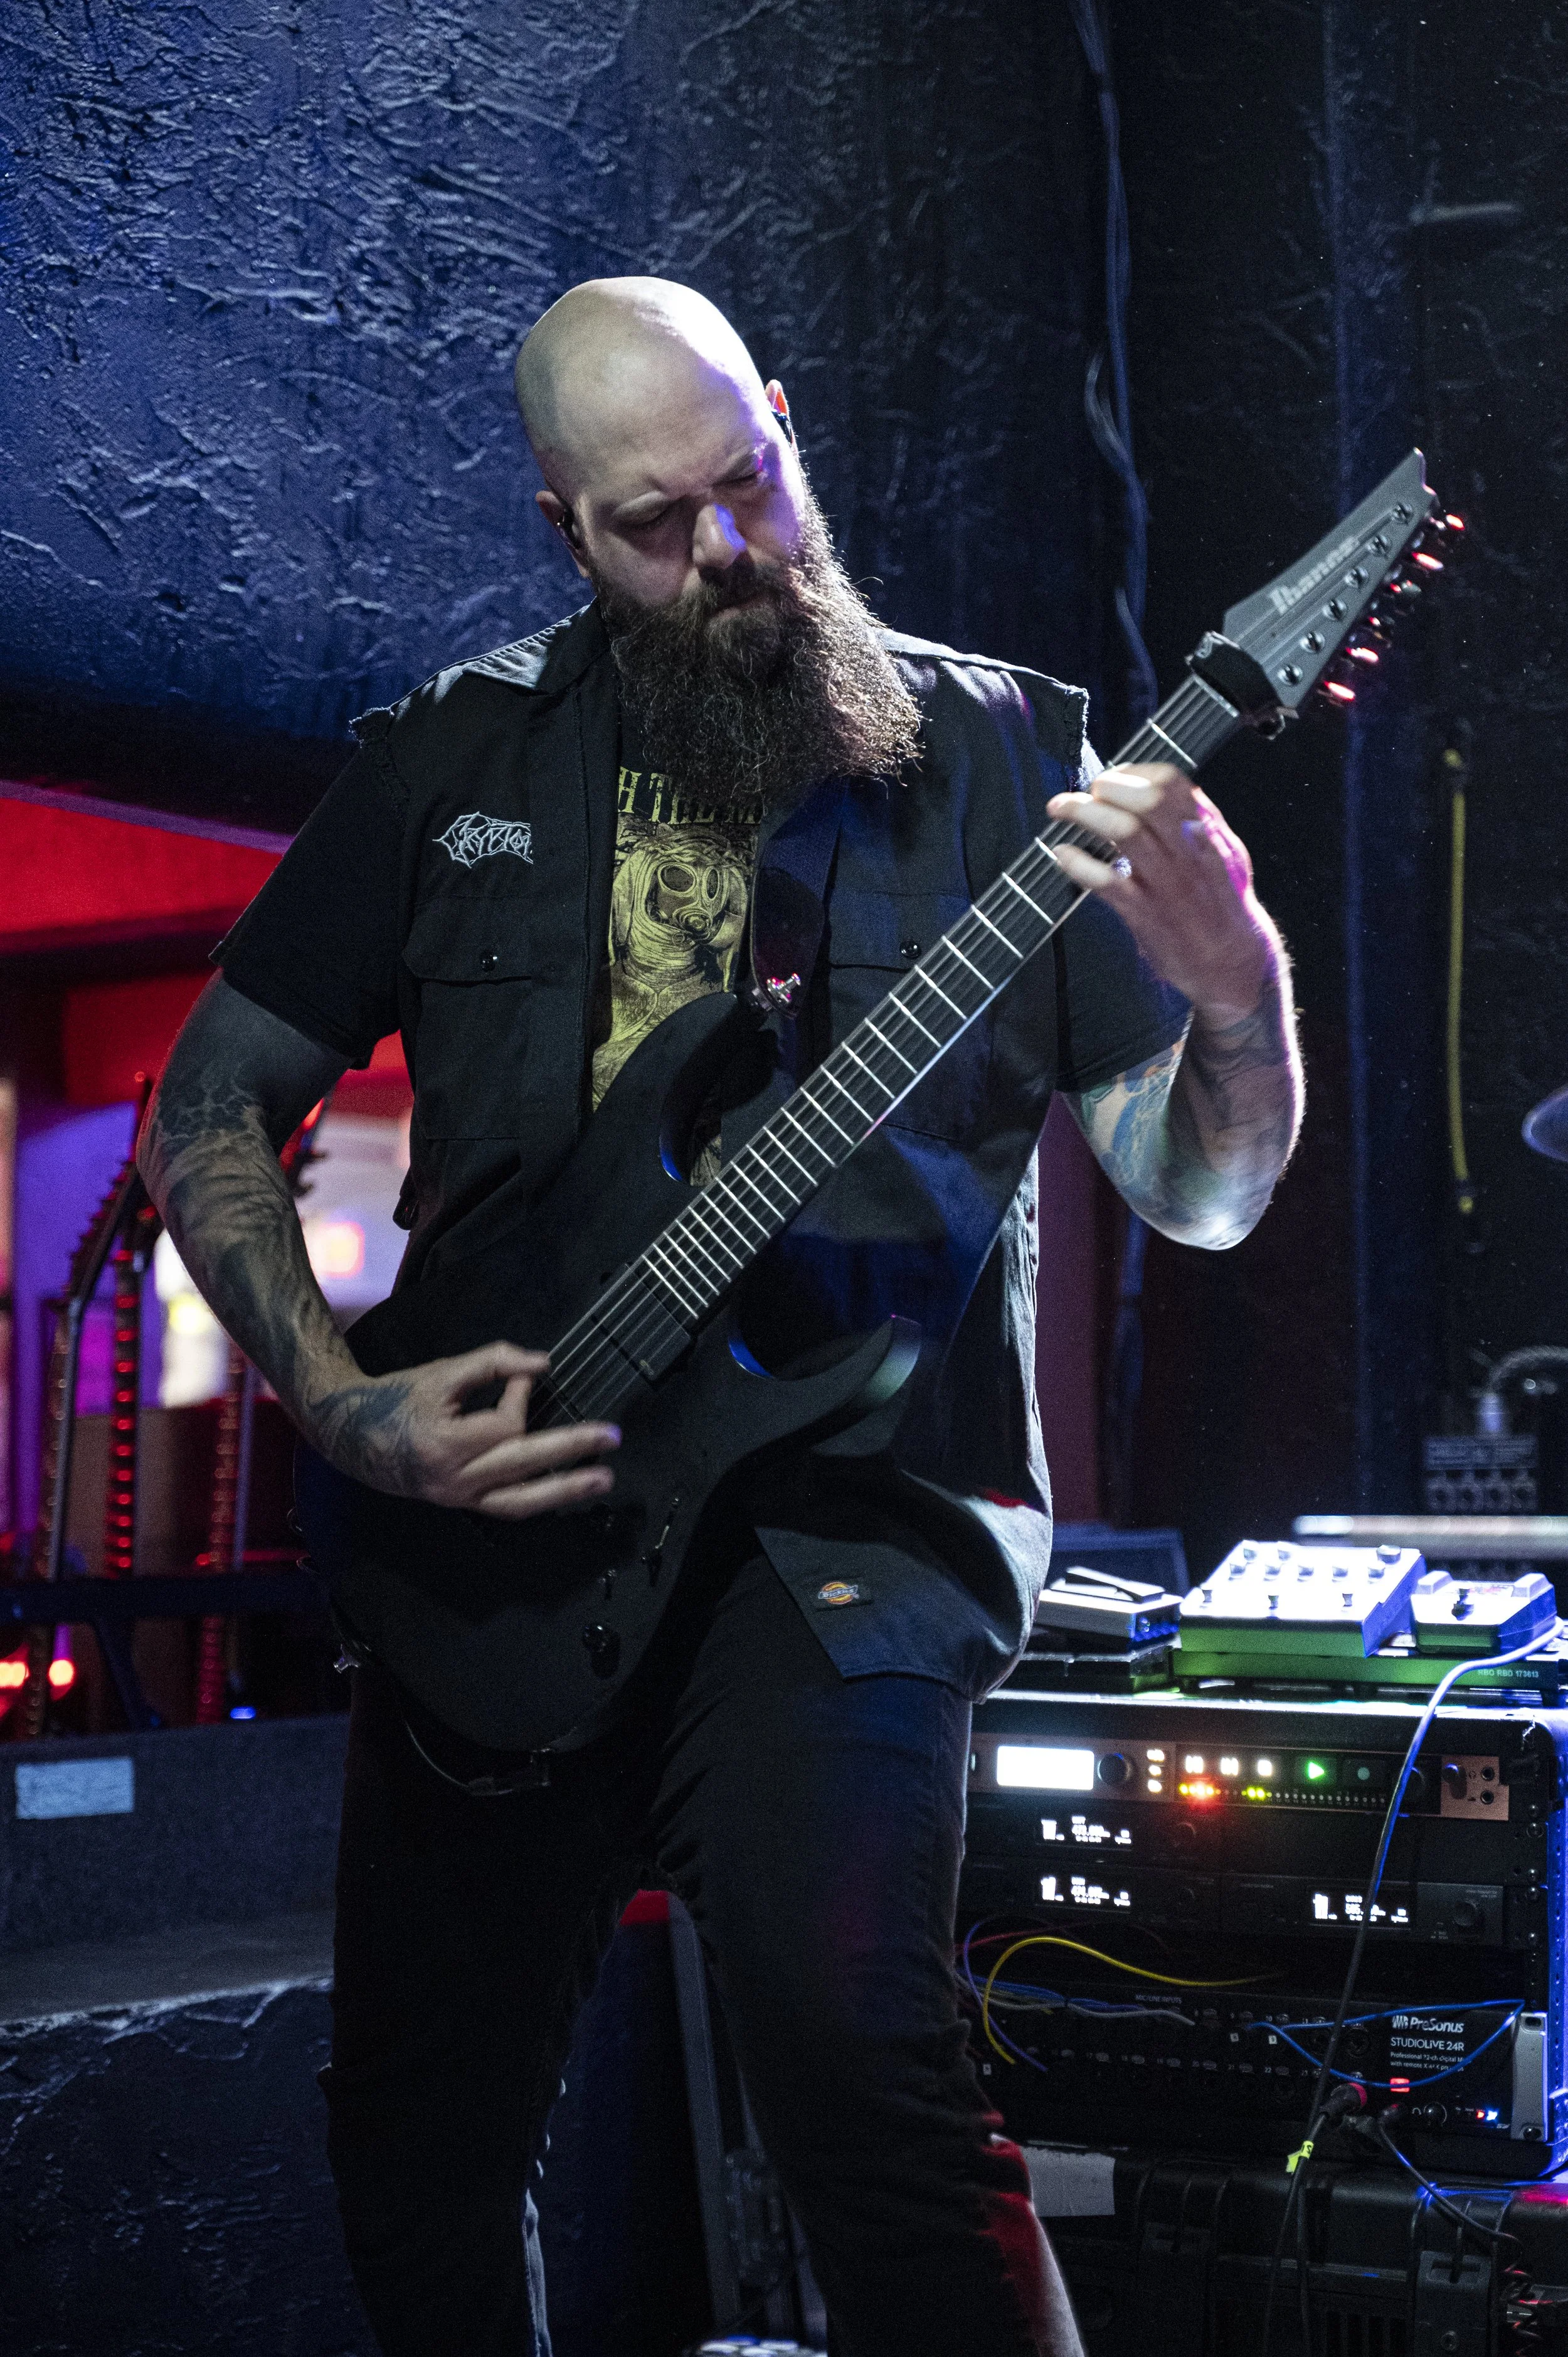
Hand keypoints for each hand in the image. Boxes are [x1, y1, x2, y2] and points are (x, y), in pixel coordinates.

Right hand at [311, 1341, 620, 1519]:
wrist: (351, 1435)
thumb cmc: (396, 1399)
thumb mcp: (441, 1372)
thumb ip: (493, 1363)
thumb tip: (543, 1364)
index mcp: (443, 1443)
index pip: (504, 1424)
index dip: (521, 1396)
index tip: (523, 1378)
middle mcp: (453, 1479)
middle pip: (523, 1466)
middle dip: (570, 1451)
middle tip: (609, 1438)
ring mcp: (457, 1498)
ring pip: (520, 1501)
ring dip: (564, 1490)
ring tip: (601, 1480)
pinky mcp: (460, 1504)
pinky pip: (506, 1508)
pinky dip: (537, 1499)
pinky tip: (564, 1492)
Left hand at [1046, 763, 1278, 1016]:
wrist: (1231, 964)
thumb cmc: (1221, 904)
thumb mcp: (1224, 852)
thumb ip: (1197, 817)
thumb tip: (1162, 785)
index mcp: (1207, 830)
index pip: (1171, 781)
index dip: (1134, 771)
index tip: (1113, 778)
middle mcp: (1188, 852)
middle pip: (1147, 800)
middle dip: (1108, 787)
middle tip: (1088, 792)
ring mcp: (1166, 883)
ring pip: (1124, 832)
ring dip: (1085, 814)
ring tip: (1062, 810)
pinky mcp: (1145, 914)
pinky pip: (1106, 882)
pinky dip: (1078, 863)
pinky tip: (1062, 854)